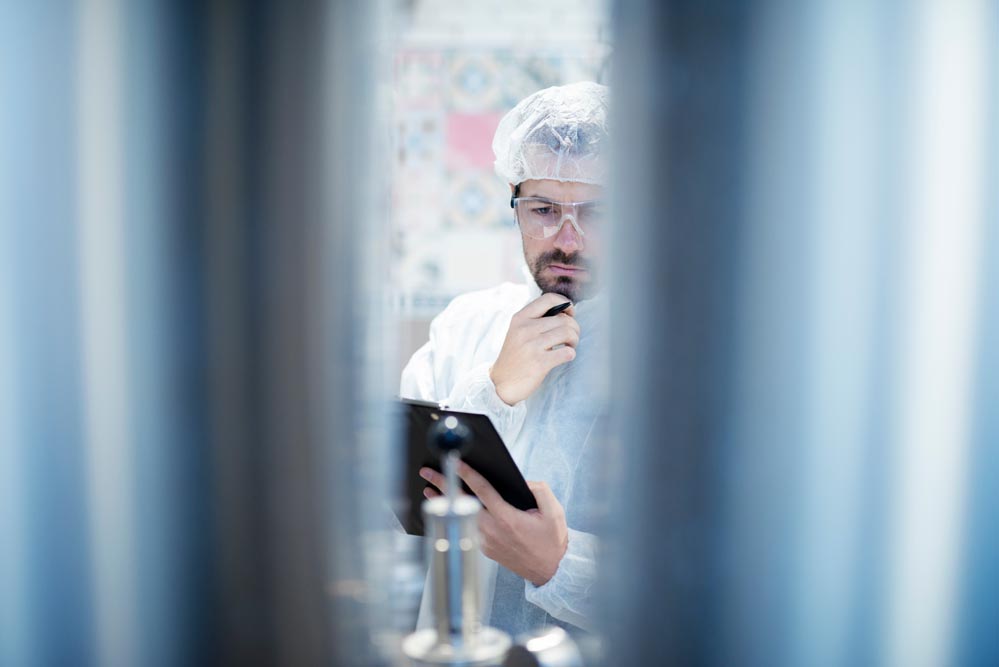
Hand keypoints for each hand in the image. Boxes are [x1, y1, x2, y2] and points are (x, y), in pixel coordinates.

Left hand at [420, 463, 568, 585]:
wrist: (551, 570)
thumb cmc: (551, 542)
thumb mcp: (553, 511)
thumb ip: (538, 490)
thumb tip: (522, 481)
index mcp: (507, 518)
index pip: (481, 490)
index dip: (466, 473)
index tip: (453, 461)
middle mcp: (492, 531)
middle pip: (461, 503)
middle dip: (443, 485)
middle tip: (428, 473)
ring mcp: (486, 542)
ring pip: (460, 516)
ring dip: (446, 502)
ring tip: (430, 489)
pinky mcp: (485, 549)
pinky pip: (468, 528)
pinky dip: (457, 516)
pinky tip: (451, 509)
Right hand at [489, 293, 579, 405]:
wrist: (502, 383)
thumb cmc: (516, 356)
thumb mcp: (518, 332)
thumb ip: (537, 320)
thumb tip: (566, 311)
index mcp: (520, 318)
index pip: (548, 299)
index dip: (565, 304)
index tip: (570, 314)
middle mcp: (525, 329)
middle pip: (563, 319)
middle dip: (574, 328)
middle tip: (572, 338)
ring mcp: (531, 346)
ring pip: (568, 333)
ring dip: (574, 340)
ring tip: (569, 346)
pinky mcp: (539, 363)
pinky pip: (567, 352)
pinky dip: (571, 354)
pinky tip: (565, 356)